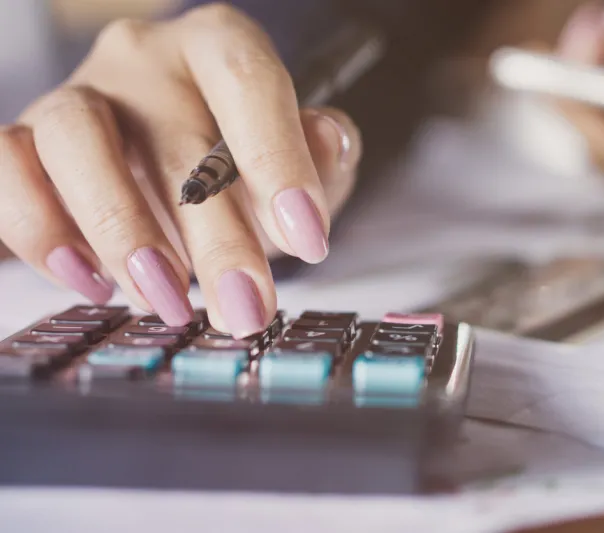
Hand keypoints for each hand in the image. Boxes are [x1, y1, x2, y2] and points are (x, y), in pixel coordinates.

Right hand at [0, 4, 361, 336]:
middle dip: (216, 237)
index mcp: (218, 46)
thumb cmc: (242, 161)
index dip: (279, 160)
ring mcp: (77, 93)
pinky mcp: (23, 138)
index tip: (308, 239)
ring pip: (77, 143)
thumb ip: (323, 151)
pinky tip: (90, 280)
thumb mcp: (302, 160)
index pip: (249, 82)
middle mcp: (144, 58)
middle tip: (245, 307)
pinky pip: (6, 168)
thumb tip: (330, 140)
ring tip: (167, 301)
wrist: (172, 163)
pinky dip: (40, 230)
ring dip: (121, 232)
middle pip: (175, 138)